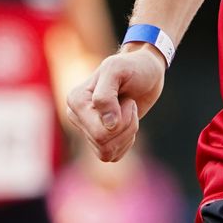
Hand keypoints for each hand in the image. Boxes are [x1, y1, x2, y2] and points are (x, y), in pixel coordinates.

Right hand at [67, 45, 166, 161]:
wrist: (147, 72)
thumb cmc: (132, 67)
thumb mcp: (117, 69)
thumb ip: (106, 95)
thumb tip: (107, 125)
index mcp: (76, 101)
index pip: (99, 132)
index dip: (121, 119)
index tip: (125, 98)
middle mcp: (76, 116)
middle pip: (103, 143)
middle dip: (126, 126)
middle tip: (131, 105)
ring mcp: (86, 129)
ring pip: (108, 152)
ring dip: (128, 133)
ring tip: (129, 111)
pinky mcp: (99, 139)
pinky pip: (113, 156)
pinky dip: (126, 141)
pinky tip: (127, 123)